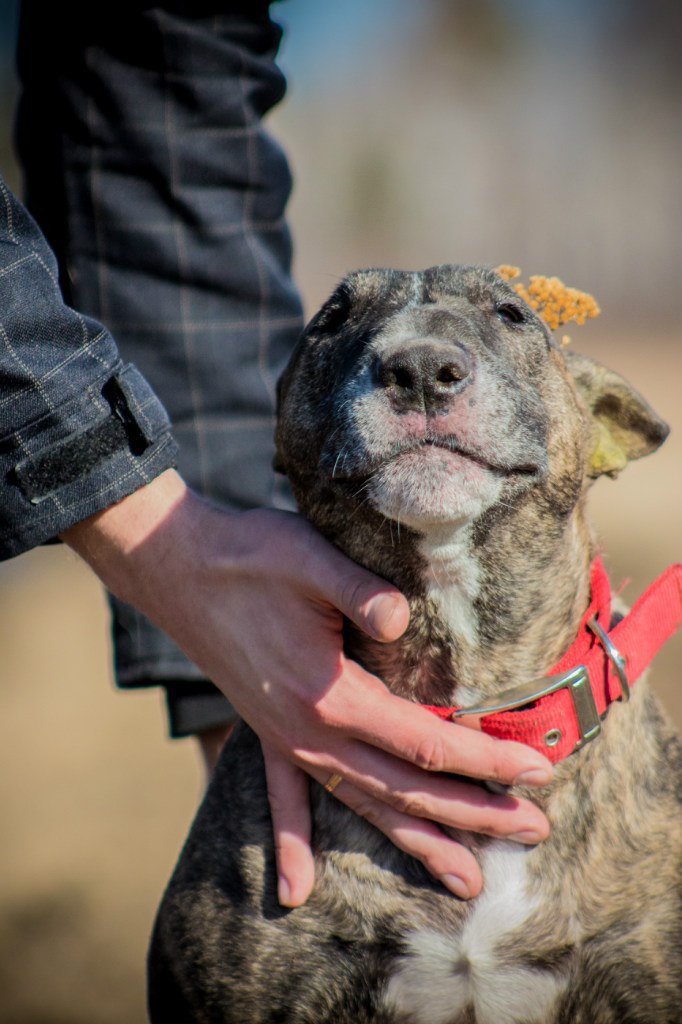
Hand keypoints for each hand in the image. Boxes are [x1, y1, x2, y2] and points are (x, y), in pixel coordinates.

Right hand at [62, 470, 552, 905]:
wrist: (176, 563)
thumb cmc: (252, 556)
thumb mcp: (311, 559)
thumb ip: (362, 592)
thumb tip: (405, 619)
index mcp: (330, 695)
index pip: (426, 743)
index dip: (486, 760)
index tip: (538, 768)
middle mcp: (309, 732)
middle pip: (406, 790)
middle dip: (474, 814)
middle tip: (535, 832)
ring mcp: (285, 738)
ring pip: (363, 804)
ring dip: (417, 841)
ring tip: (466, 881)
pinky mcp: (266, 732)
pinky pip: (285, 800)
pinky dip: (295, 843)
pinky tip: (298, 890)